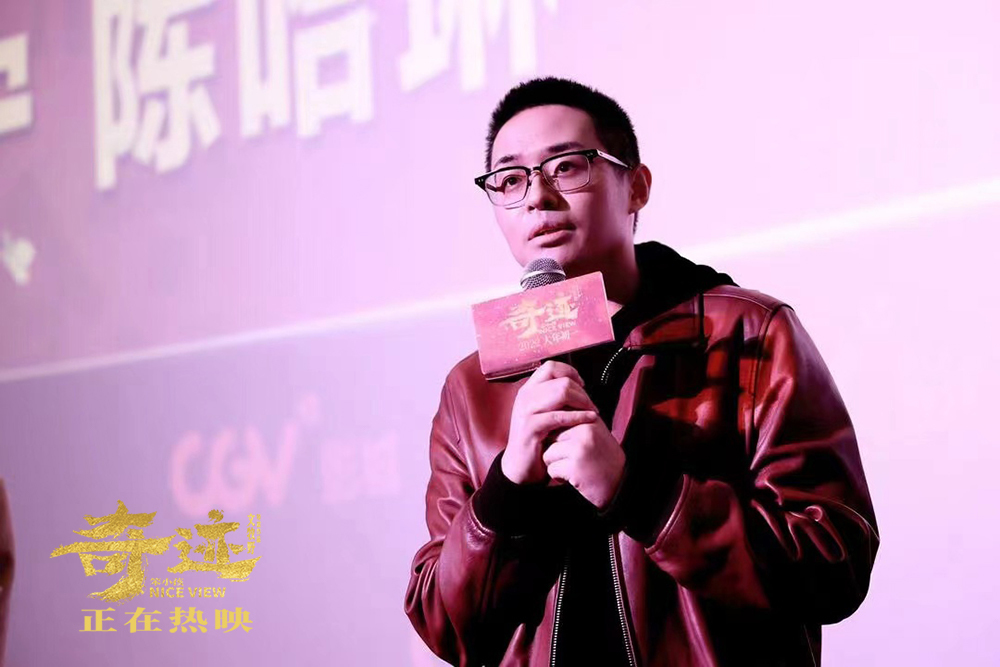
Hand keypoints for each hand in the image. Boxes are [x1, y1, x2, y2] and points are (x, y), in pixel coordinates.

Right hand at [502, 361, 598, 484]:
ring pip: (561, 392)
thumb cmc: (537, 438)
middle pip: (560, 379)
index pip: (551, 367)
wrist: (520, 466)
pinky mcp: (531, 427)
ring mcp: (526, 411)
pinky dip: (578, 416)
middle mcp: (525, 396)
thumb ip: (554, 397)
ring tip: (592, 412)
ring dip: (582, 401)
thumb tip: (577, 384)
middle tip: (591, 405)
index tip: (582, 385)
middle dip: (582, 392)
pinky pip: (559, 416)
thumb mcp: (542, 412)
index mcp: (528, 389)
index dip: (570, 372)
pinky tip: (589, 419)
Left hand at [542, 419, 624, 509]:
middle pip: (551, 437)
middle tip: (577, 461)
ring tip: (575, 469)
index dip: (562, 440)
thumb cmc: (604, 460)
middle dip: (558, 452)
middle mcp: (585, 430)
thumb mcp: (595, 434)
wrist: (621, 485)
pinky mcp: (574, 466)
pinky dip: (559, 478)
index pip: (559, 422)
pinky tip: (575, 478)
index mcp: (590, 419)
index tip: (575, 449)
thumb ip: (577, 422)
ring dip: (557, 465)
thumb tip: (552, 416)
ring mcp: (580, 448)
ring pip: (548, 454)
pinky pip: (551, 469)